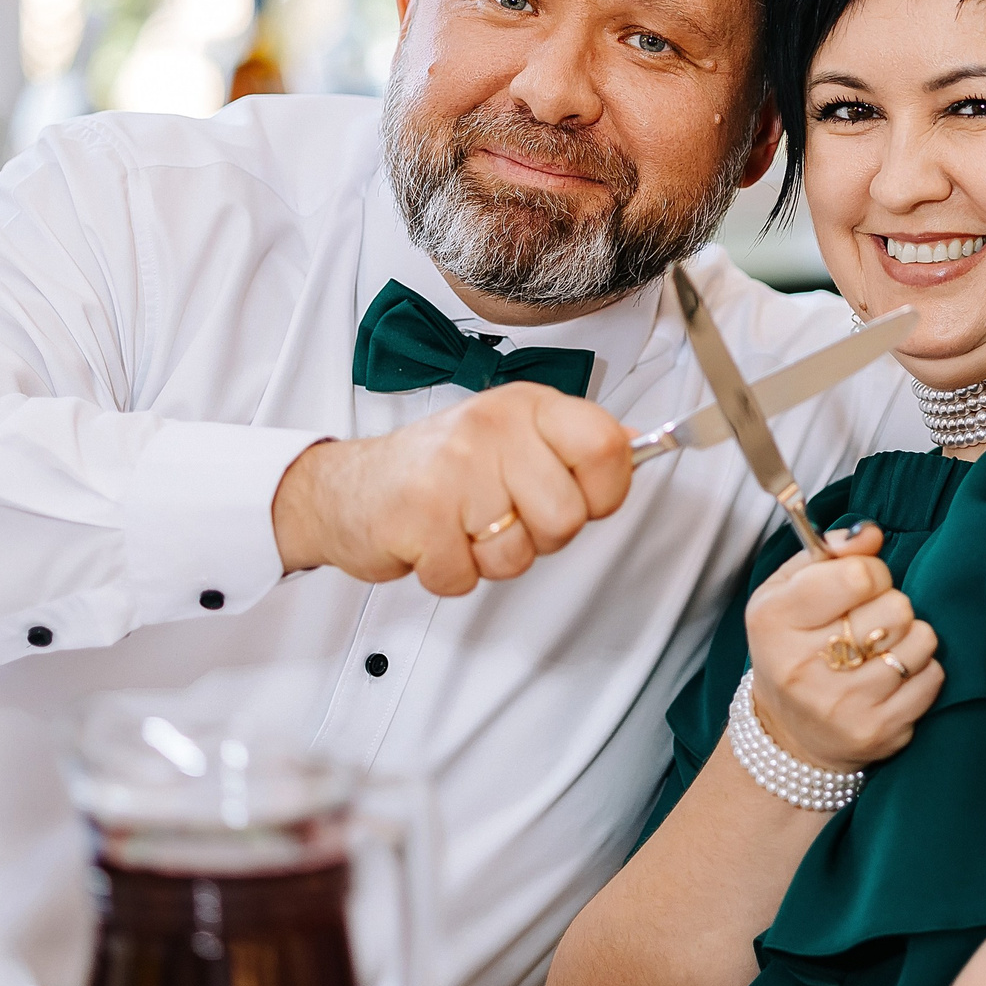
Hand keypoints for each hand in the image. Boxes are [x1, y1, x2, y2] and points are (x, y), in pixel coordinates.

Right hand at [271, 383, 635, 595]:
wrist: (344, 487)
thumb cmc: (435, 466)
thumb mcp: (511, 434)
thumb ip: (574, 442)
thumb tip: (640, 443)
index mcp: (526, 407)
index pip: (606, 447)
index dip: (605, 492)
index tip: (581, 499)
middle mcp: (492, 430)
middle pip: (567, 517)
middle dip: (540, 538)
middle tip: (502, 518)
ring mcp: (454, 471)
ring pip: (518, 555)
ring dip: (490, 559)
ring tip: (462, 527)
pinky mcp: (419, 516)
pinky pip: (467, 578)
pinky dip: (450, 575)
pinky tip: (433, 542)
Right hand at [742, 525, 943, 774]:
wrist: (788, 733)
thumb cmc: (792, 645)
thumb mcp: (789, 589)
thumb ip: (829, 551)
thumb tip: (871, 534)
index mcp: (775, 620)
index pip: (857, 576)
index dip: (871, 572)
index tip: (862, 584)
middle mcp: (803, 666)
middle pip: (895, 607)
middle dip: (890, 605)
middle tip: (870, 621)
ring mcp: (842, 705)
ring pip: (920, 639)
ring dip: (909, 637)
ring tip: (883, 647)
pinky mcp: (877, 731)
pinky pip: (933, 677)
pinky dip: (922, 669)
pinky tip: (893, 676)